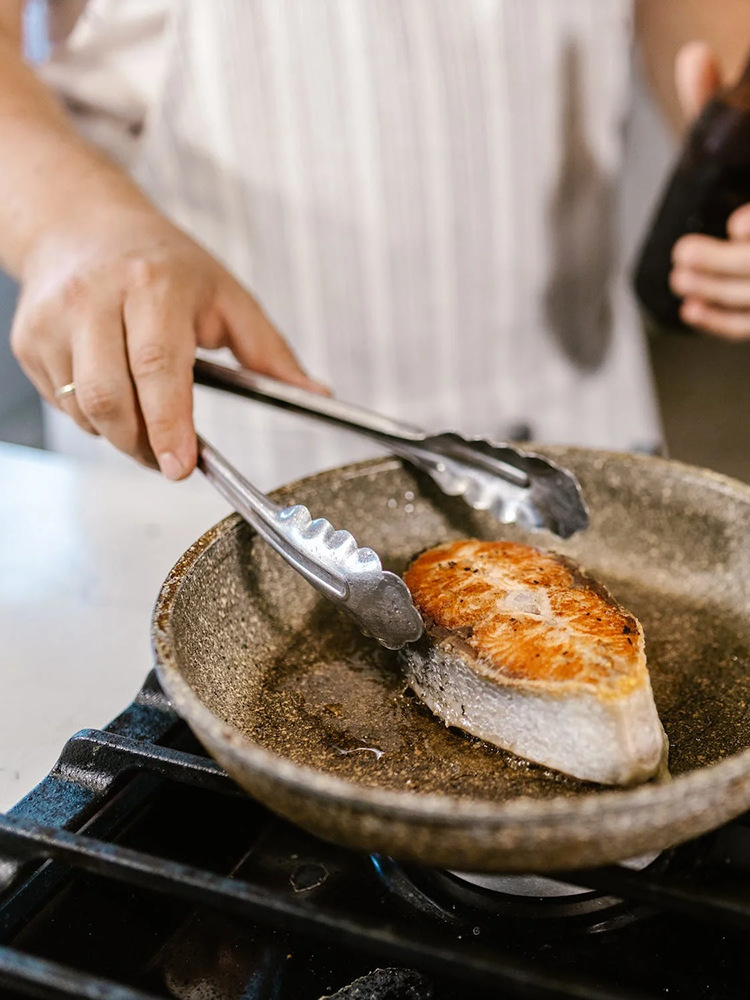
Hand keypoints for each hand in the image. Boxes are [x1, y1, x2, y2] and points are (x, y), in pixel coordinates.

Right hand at [11, 204, 325, 477]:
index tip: (181, 465)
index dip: (169, 425)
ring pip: (82, 409)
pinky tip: (112, 390)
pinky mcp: (29, 338)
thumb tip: (313, 395)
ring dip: (118, 433)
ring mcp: (54, 318)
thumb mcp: (226, 296)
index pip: (157, 367)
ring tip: (144, 417)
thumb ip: (269, 353)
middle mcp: (95, 296)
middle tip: (169, 458)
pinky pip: (60, 403)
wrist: (82, 224)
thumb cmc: (162, 263)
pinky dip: (90, 416)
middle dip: (142, 444)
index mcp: (153, 284)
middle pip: (110, 398)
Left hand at [669, 42, 749, 338]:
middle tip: (683, 255)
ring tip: (680, 276)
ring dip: (721, 292)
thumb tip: (692, 58)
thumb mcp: (738, 147)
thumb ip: (716, 107)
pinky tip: (691, 308)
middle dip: (729, 265)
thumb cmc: (742, 188)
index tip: (738, 224)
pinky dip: (724, 321)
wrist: (741, 222)